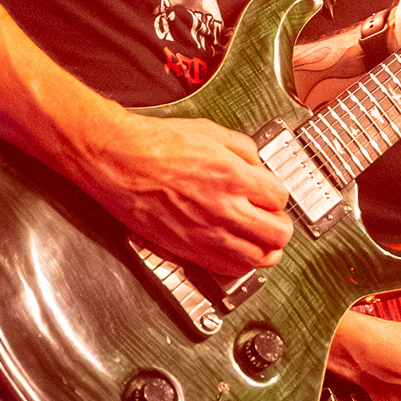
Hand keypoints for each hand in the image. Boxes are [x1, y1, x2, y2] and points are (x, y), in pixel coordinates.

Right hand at [82, 111, 291, 273]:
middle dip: (280, 227)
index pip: (280, 198)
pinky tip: (237, 252)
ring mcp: (207, 233)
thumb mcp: (210, 131)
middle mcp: (224, 209)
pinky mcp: (188, 249)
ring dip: (265, 250)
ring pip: (257, 258)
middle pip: (277, 234)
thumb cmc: (156, 145)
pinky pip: (228, 269)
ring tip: (261, 242)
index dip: (277, 196)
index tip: (270, 195)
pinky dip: (240, 264)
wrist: (120, 161)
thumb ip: (243, 149)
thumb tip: (258, 166)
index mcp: (234, 176)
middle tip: (274, 221)